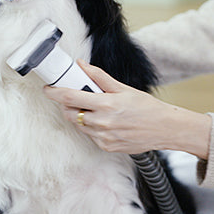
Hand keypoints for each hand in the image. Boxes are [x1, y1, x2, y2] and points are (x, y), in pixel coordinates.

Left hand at [41, 61, 211, 158]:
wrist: (165, 129)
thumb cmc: (147, 108)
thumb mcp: (124, 88)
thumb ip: (99, 77)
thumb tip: (82, 66)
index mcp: (106, 105)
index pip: (70, 98)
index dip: (54, 92)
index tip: (48, 89)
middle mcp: (102, 123)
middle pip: (70, 113)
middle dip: (67, 105)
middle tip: (75, 97)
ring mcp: (103, 137)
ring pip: (79, 125)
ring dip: (80, 116)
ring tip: (97, 109)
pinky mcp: (106, 147)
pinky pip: (90, 136)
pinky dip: (92, 127)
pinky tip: (106, 122)